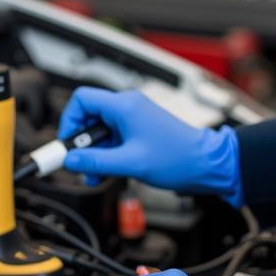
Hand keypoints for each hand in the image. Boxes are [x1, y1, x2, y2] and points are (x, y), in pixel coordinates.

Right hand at [58, 87, 242, 202]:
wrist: (207, 164)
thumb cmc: (178, 157)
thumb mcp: (131, 163)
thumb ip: (97, 162)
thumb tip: (71, 161)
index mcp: (125, 106)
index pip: (82, 100)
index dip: (69, 122)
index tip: (67, 145)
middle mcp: (128, 107)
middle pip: (89, 118)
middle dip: (82, 144)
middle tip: (79, 165)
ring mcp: (134, 119)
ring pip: (101, 132)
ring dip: (94, 154)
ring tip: (95, 175)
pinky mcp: (139, 132)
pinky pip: (114, 140)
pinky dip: (107, 155)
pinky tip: (108, 172)